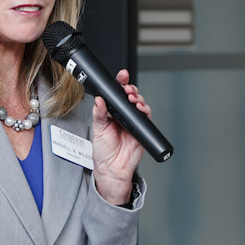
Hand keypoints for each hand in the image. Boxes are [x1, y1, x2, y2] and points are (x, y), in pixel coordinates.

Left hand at [91, 69, 150, 205]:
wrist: (112, 168)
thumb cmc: (104, 151)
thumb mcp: (98, 129)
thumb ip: (99, 113)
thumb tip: (99, 99)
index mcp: (112, 113)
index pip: (117, 94)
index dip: (121, 83)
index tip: (122, 76)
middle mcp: (124, 115)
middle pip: (131, 96)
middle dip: (131, 89)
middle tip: (128, 89)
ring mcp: (134, 122)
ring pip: (140, 104)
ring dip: (138, 98)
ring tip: (132, 98)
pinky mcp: (142, 129)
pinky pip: (146, 117)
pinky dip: (145, 110)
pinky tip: (140, 108)